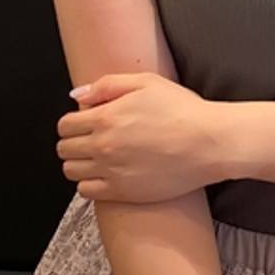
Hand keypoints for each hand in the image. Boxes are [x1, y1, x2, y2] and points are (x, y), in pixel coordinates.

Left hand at [56, 73, 223, 203]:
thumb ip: (107, 85)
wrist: (209, 142)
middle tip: (93, 139)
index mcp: (106, 117)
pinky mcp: (122, 192)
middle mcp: (103, 145)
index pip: (66, 125)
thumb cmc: (183, 110)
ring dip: (79, 163)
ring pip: (71, 171)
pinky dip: (89, 183)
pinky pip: (86, 192)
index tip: (86, 123)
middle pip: (64, 148)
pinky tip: (106, 174)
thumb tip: (77, 95)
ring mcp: (111, 171)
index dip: (73, 122)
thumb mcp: (147, 82)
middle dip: (74, 141)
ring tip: (98, 157)